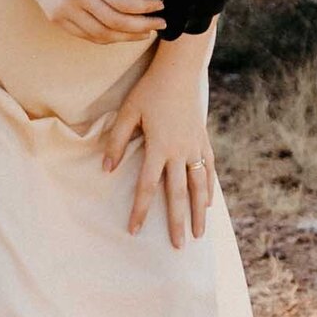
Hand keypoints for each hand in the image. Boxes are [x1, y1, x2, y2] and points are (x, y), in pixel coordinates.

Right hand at [3, 0, 165, 43]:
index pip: (124, 2)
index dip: (145, 8)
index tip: (159, 6)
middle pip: (116, 23)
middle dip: (142, 26)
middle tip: (158, 24)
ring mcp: (64, 11)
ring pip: (102, 35)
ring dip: (126, 37)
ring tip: (143, 33)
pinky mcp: (56, 19)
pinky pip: (86, 35)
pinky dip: (105, 38)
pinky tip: (119, 34)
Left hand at [104, 53, 214, 244]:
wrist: (181, 70)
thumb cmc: (150, 89)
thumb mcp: (128, 112)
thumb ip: (117, 141)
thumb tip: (106, 169)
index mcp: (159, 147)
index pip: (147, 186)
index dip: (140, 210)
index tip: (134, 230)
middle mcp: (180, 151)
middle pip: (179, 194)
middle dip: (177, 222)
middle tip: (179, 246)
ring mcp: (195, 147)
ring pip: (200, 187)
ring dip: (200, 212)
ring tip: (200, 234)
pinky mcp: (204, 140)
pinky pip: (209, 170)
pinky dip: (209, 188)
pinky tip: (209, 203)